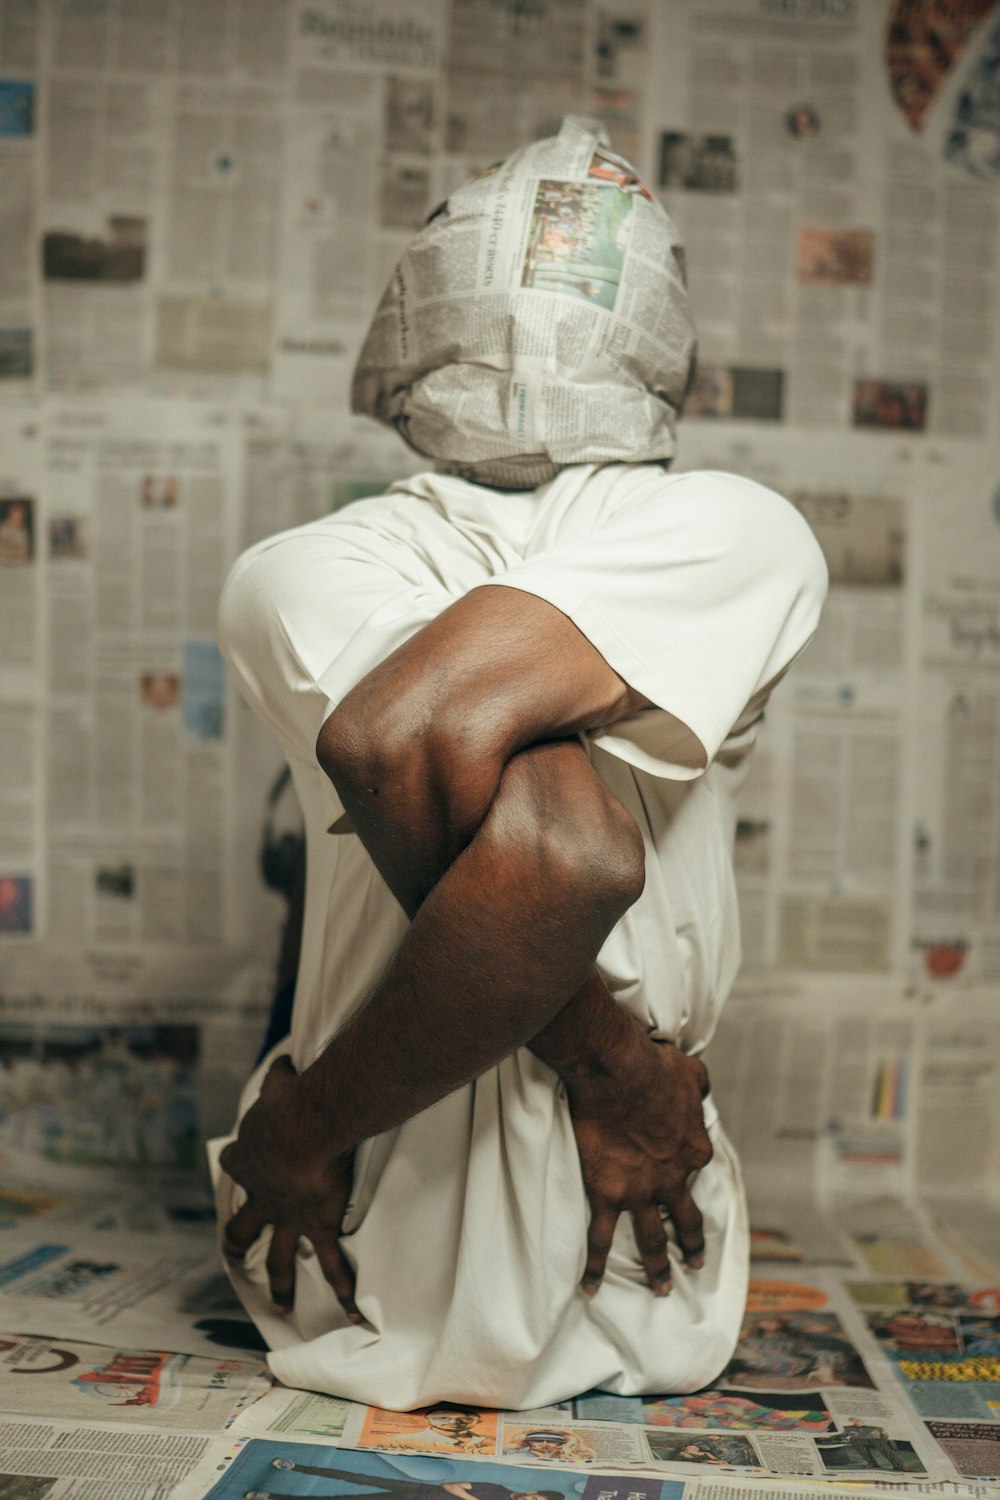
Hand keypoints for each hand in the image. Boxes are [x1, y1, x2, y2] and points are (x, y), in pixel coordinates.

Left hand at [218, 1054, 359, 1320]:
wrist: (302, 1131)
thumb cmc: (290, 1104)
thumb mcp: (279, 1083)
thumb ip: (280, 1078)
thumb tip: (286, 1062)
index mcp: (248, 1159)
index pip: (235, 1162)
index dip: (236, 1163)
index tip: (235, 1161)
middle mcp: (262, 1196)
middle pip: (241, 1225)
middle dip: (238, 1239)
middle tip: (234, 1252)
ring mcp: (287, 1217)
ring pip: (277, 1257)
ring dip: (278, 1283)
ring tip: (278, 1305)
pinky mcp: (315, 1226)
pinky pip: (328, 1263)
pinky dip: (341, 1288)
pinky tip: (351, 1312)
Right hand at [565, 1037, 711, 1296]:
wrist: (618, 1074)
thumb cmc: (654, 1065)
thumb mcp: (691, 1071)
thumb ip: (700, 1085)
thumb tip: (703, 1087)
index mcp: (694, 1149)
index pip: (695, 1167)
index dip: (688, 1171)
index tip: (683, 1175)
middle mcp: (672, 1179)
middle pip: (685, 1219)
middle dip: (692, 1244)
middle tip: (695, 1264)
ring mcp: (640, 1191)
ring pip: (652, 1240)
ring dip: (657, 1267)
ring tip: (660, 1290)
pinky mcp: (607, 1194)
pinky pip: (599, 1239)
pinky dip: (595, 1267)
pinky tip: (591, 1287)